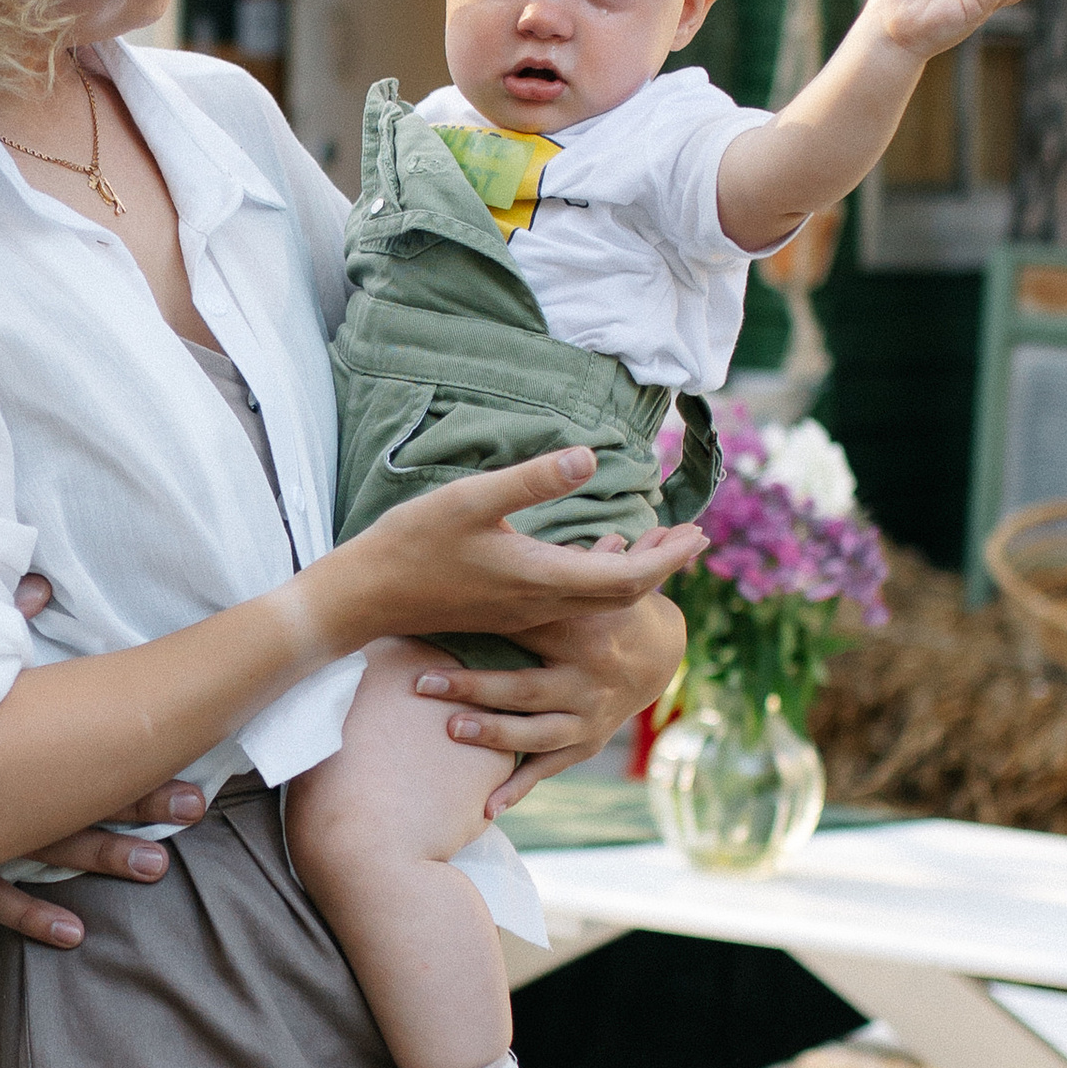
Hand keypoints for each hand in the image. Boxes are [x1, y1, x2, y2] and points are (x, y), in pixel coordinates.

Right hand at [0, 568, 203, 946]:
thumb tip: (38, 587)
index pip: (75, 749)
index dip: (133, 756)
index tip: (186, 761)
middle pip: (71, 798)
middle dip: (134, 804)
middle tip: (191, 807)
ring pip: (43, 849)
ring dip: (99, 858)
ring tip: (155, 866)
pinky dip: (28, 912)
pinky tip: (73, 935)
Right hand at [325, 450, 701, 651]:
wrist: (366, 598)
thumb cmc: (411, 544)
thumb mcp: (471, 499)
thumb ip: (533, 479)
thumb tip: (593, 456)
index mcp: (542, 578)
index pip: (628, 578)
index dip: (669, 557)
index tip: (700, 532)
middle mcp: (542, 603)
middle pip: (623, 595)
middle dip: (664, 566)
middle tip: (695, 537)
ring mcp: (525, 611)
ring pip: (599, 601)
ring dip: (636, 574)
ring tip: (659, 546)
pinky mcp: (508, 610)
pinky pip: (574, 602)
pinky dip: (602, 579)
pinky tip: (597, 557)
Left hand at [412, 578, 692, 804]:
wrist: (661, 651)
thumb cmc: (610, 600)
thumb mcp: (603, 572)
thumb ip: (583, 555)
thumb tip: (595, 522)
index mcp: (587, 630)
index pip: (529, 628)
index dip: (484, 624)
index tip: (435, 621)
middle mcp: (590, 678)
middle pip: (525, 686)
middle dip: (473, 686)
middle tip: (423, 682)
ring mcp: (589, 715)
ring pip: (535, 731)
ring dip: (491, 733)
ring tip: (450, 729)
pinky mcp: (588, 741)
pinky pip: (549, 767)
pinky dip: (519, 787)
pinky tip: (485, 808)